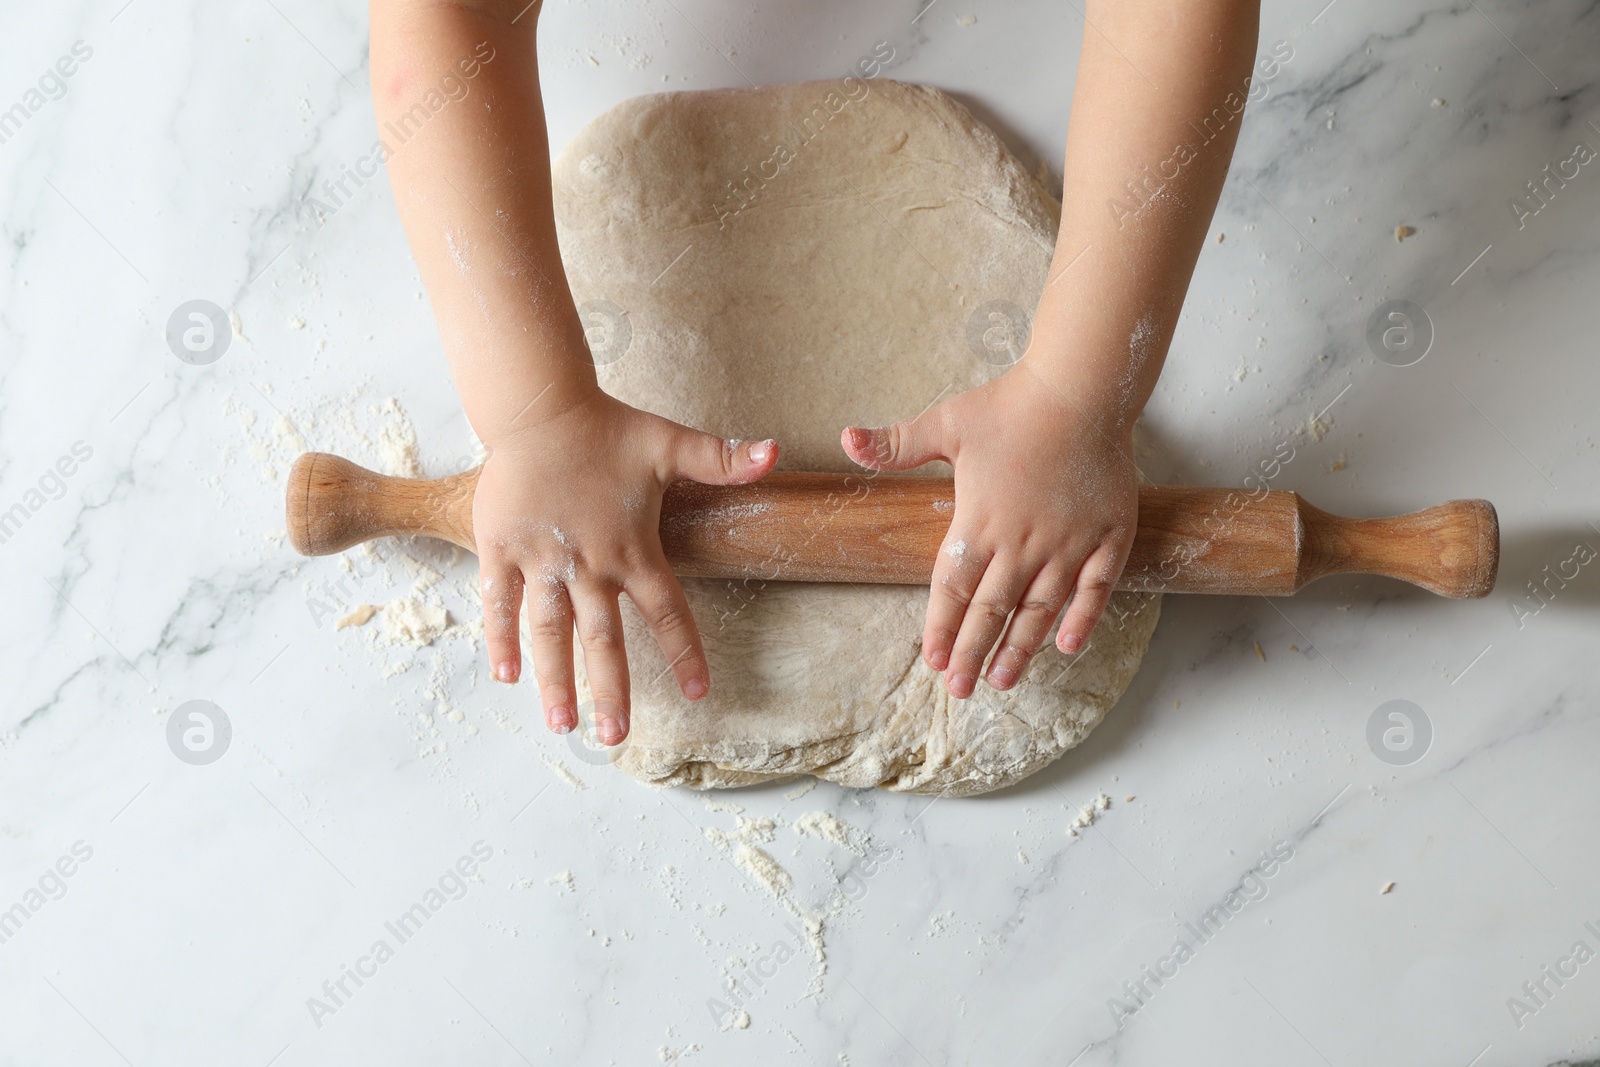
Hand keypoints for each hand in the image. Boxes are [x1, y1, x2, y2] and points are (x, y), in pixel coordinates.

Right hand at [476, 387, 777, 743]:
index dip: (685, 652)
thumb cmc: (608, 429)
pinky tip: (507, 676)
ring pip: (551, 631)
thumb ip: (721, 458)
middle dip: (612, 690)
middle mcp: (591, 564)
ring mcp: (544, 560)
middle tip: (615, 737)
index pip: (668, 612)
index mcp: (633, 549)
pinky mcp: (503, 548)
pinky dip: (502, 638)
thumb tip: (775, 453)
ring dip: (556, 679)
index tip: (698, 692)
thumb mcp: (670, 443)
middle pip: (604, 639)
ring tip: (562, 723)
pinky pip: (500, 602)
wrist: (541, 408)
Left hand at [842, 366, 1136, 696]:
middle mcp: (1023, 541)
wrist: (1081, 387)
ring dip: (1021, 648)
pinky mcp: (1109, 535)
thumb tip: (845, 439)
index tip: (931, 660)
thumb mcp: (947, 421)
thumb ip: (896, 443)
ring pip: (1041, 609)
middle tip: (958, 689)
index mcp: (980, 520)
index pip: (954, 588)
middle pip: (992, 610)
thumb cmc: (1011, 404)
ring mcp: (1068, 542)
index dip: (941, 626)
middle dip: (972, 652)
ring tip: (1003, 680)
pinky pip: (1097, 588)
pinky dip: (1084, 619)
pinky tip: (1068, 647)